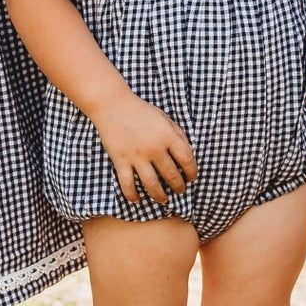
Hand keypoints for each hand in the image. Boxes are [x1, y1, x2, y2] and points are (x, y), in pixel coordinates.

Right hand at [91, 89, 196, 205]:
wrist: (113, 105)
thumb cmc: (141, 111)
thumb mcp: (165, 118)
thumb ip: (178, 134)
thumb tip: (188, 152)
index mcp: (168, 136)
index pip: (187, 160)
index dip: (192, 172)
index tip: (192, 178)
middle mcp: (154, 148)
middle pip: (172, 175)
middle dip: (178, 187)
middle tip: (180, 190)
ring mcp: (137, 156)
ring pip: (152, 185)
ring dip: (160, 196)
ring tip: (164, 200)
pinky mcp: (120, 161)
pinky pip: (127, 184)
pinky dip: (132, 195)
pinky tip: (137, 200)